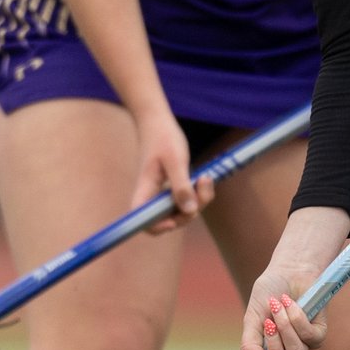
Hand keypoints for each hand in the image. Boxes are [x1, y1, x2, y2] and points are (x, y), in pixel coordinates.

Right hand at [129, 104, 210, 234]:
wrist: (159, 122)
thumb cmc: (162, 137)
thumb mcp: (175, 160)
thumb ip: (181, 185)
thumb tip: (190, 211)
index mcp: (146, 190)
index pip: (144, 221)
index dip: (158, 227)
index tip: (174, 219)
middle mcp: (153, 196)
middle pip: (169, 220)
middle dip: (190, 211)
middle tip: (201, 186)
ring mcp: (164, 193)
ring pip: (182, 211)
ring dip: (199, 200)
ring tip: (206, 178)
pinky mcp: (174, 187)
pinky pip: (188, 200)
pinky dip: (199, 193)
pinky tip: (205, 178)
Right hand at [237, 208, 347, 349]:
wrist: (288, 271)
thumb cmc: (267, 295)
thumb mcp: (251, 318)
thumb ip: (250, 344)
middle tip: (268, 325)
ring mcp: (304, 346)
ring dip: (285, 325)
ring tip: (279, 305)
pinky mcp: (319, 334)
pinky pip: (310, 337)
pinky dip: (298, 318)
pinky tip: (291, 303)